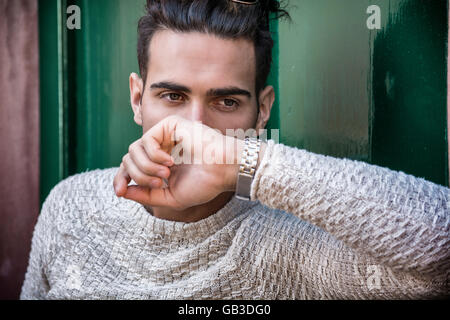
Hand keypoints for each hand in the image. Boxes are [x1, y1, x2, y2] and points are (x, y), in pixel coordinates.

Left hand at [113, 115, 242, 209]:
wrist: (224, 172)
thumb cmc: (204, 184)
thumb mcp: (169, 197)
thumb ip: (145, 195)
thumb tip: (123, 191)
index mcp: (160, 164)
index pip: (131, 167)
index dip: (122, 178)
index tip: (120, 191)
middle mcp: (160, 148)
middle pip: (128, 158)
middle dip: (138, 175)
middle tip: (158, 184)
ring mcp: (165, 136)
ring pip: (134, 150)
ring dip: (146, 167)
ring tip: (165, 175)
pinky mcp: (170, 125)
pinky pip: (146, 140)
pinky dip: (154, 155)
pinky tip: (170, 162)